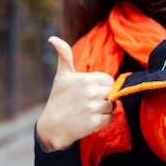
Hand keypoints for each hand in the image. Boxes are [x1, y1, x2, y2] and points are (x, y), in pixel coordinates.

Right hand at [36, 36, 115, 150]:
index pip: (109, 80)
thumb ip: (64, 55)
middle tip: (89, 102)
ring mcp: (95, 108)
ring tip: (89, 110)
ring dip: (104, 109)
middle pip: (112, 93)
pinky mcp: (96, 122)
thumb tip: (52, 38)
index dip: (102, 86)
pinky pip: (110, 118)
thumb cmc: (58, 99)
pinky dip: (103, 120)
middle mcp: (92, 92)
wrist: (52, 126)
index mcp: (87, 79)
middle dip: (104, 97)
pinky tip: (89, 119)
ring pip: (113, 106)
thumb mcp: (62, 76)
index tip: (90, 91)